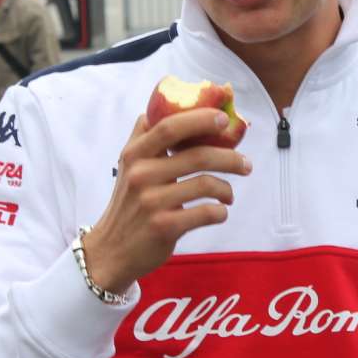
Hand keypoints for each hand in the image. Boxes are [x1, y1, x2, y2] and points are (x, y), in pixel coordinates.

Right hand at [80, 111, 252, 294]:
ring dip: (227, 189)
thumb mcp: (127, 166)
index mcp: (134, 154)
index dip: (200, 119)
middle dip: (230, 158)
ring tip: (229, 195)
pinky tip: (219, 212)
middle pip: (197, 155)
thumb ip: (143, 137)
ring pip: (206, 184)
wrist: (111, 251)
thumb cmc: (127, 204)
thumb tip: (161, 105)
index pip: (169, 126)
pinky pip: (206, 213)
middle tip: (246, 164)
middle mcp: (141, 175)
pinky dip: (220, 212)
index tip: (224, 120)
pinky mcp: (164, 227)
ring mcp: (152, 202)